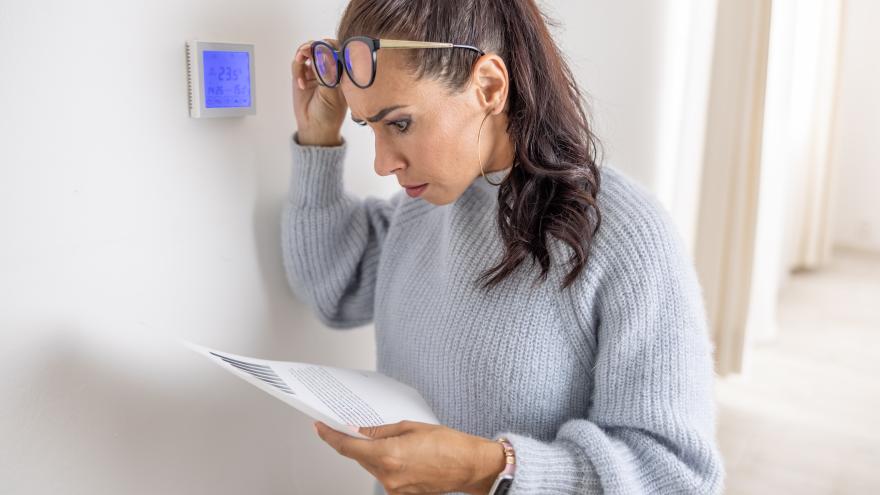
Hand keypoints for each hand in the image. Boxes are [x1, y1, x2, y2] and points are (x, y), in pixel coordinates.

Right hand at [291, 39, 347, 145]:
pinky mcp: (301, 74)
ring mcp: (315, 70)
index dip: (331, 44)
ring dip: (304, 53)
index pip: (339, 49)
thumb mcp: (331, 93)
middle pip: (322, 46)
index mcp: (342, 71)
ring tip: (301, 60)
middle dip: (315, 46)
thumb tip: (321, 53)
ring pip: (308, 51)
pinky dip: (298, 69)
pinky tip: (302, 84)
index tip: (324, 47)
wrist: (314, 127)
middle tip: (307, 50)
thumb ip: (326, 72)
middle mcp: (329, 68)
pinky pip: (298, 63)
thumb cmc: (329, 113)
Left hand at [313, 420, 505, 494]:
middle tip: (351, 427)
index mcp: (388, 455)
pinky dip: (384, 463)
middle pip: (359, 457)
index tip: (321, 427)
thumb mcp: (411, 427)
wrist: (470, 466)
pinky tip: (396, 453)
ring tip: (385, 439)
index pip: (348, 447)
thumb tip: (360, 430)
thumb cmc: (449, 444)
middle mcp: (388, 475)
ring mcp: (395, 488)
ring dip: (371, 453)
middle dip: (354, 442)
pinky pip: (385, 475)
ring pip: (371, 467)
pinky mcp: (402, 494)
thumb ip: (381, 431)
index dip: (330, 437)